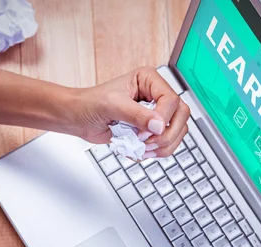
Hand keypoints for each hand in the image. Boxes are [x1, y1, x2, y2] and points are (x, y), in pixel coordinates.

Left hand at [73, 66, 190, 157]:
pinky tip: (141, 151)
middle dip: (167, 134)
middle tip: (148, 143)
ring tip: (143, 149)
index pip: (171, 99)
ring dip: (163, 146)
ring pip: (178, 131)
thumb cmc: (90, 104)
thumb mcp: (113, 106)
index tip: (145, 131)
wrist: (79, 118)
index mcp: (148, 80)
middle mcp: (156, 95)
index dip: (162, 119)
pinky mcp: (152, 130)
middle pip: (181, 116)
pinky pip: (167, 143)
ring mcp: (156, 114)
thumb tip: (158, 125)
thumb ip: (136, 115)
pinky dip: (157, 152)